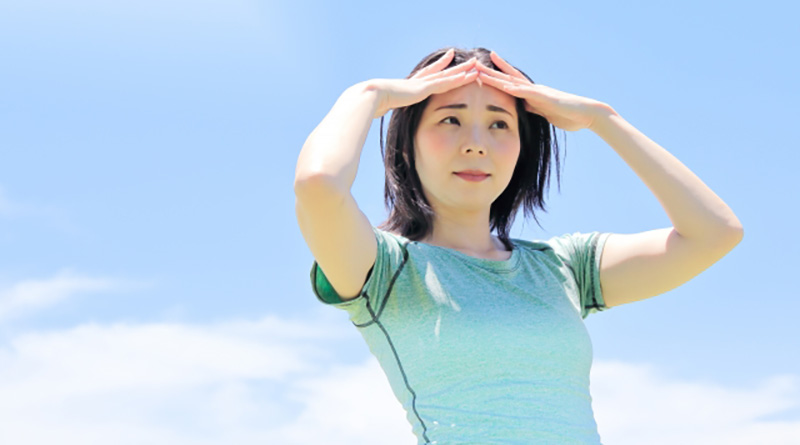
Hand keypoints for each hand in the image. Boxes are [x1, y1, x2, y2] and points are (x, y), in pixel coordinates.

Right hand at [368, 49, 478, 118]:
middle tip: (471, 60)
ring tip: (477, 65)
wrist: (372, 97)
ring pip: (448, 76)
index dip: (440, 66)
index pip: (429, 74)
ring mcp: (422, 83)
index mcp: (410, 85)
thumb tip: (378, 112)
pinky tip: (469, 76)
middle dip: (457, 67)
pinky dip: (458, 79)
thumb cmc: (374, 103)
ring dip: (464, 71)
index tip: (449, 57)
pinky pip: (446, 83)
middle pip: (443, 72)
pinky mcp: (425, 88)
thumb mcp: (384, 106)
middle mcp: (419, 81)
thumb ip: (386, 107)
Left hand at [475, 51, 609, 131]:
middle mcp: (533, 89)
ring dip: (496, 76)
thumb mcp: (544, 113)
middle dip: (490, 71)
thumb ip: (533, 108)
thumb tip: (522, 107)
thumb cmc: (568, 115)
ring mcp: (538, 92)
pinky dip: (515, 88)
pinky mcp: (545, 98)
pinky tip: (503, 84)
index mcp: (532, 94)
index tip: (481, 69)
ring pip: (513, 82)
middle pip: (507, 78)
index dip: (496, 75)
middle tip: (472, 63)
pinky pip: (527, 92)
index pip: (510, 82)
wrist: (586, 114)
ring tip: (480, 70)